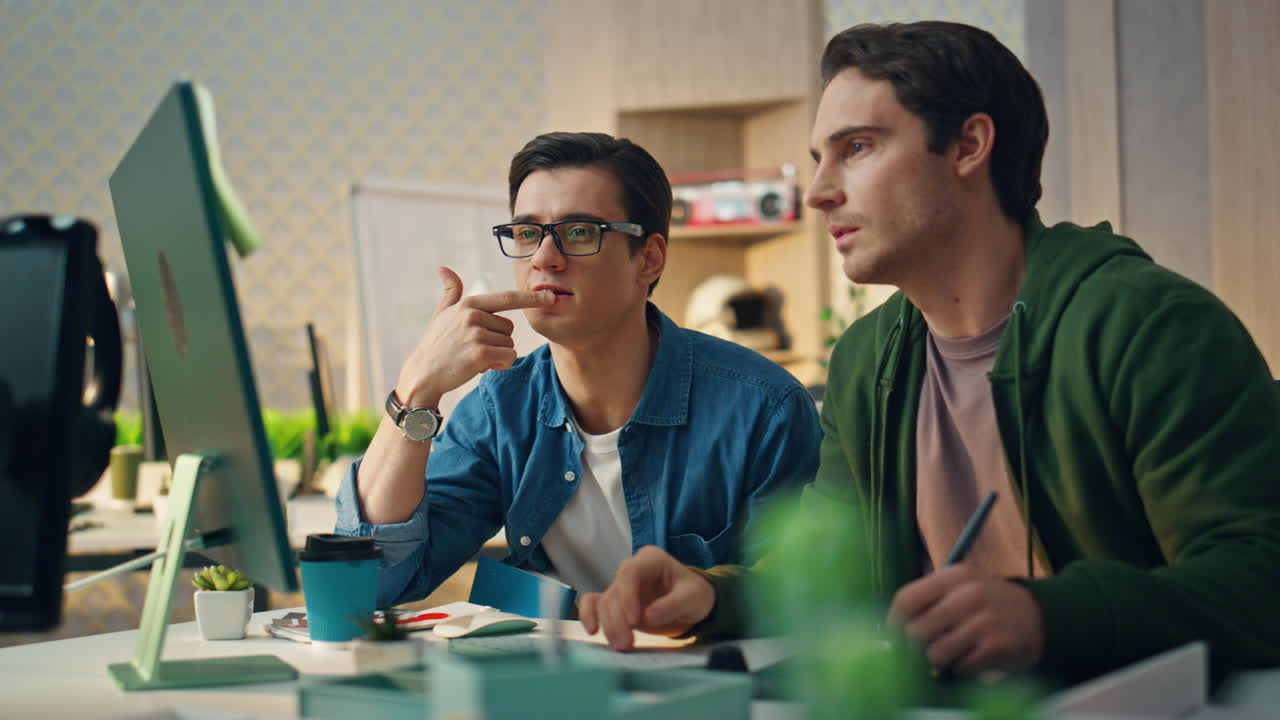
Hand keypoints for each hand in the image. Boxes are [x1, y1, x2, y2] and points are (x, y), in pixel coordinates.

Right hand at [395, 266, 552, 404]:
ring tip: (474, 358)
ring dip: (498, 355)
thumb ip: (450, 292)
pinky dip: (500, 365)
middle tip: (476, 348)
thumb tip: (443, 268)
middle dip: (499, 341)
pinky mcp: (480, 353)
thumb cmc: (436, 344)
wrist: (423, 374)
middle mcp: (473, 315)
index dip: (531, 297)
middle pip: (510, 327)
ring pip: (509, 344)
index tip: (550, 296)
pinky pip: (509, 356)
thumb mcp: (441, 314)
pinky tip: (481, 367)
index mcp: (469, 304)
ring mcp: (476, 333)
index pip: (507, 298)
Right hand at [578, 545, 715, 650]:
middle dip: (617, 620)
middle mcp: (632, 570)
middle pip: (614, 592)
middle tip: (626, 643)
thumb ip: (672, 605)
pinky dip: (589, 615)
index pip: (629, 572)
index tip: (635, 621)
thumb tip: (647, 617)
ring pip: (605, 603)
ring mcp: (622, 586)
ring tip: (621, 647)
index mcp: (651, 560)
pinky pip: (594, 604)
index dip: (627, 596)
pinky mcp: (616, 602)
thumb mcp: (694, 598)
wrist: (692, 605)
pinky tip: (592, 630)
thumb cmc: (694, 595)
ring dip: (609, 626)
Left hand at [889, 564, 1044, 675]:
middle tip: (924, 650)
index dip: (893, 623)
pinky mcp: (997, 645)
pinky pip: (961, 666)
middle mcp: (968, 594)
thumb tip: (892, 629)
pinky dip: (962, 668)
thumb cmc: (987, 604)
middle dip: (915, 647)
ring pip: (936, 653)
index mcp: (953, 576)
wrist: (1039, 616)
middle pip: (916, 630)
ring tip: (953, 652)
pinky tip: (973, 657)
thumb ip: (928, 601)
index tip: (893, 637)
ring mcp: (984, 620)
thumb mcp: (960, 587)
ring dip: (940, 660)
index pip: (906, 600)